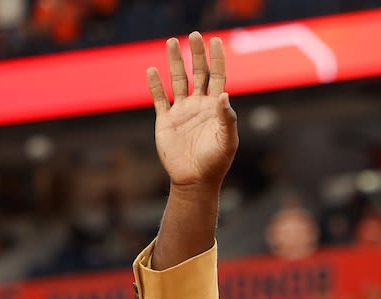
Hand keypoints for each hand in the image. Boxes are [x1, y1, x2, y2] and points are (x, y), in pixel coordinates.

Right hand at [147, 32, 238, 191]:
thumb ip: (228, 119)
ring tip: (171, 42)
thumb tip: (225, 95)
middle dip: (195, 54)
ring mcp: (182, 112)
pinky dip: (155, 85)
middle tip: (193, 35)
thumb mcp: (227, 142)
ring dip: (174, 62)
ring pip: (177, 80)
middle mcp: (199, 106)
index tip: (215, 41)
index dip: (217, 59)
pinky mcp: (166, 121)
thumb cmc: (215, 164)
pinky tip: (152, 70)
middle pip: (197, 73)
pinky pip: (159, 99)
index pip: (217, 77)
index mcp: (215, 108)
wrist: (194, 182)